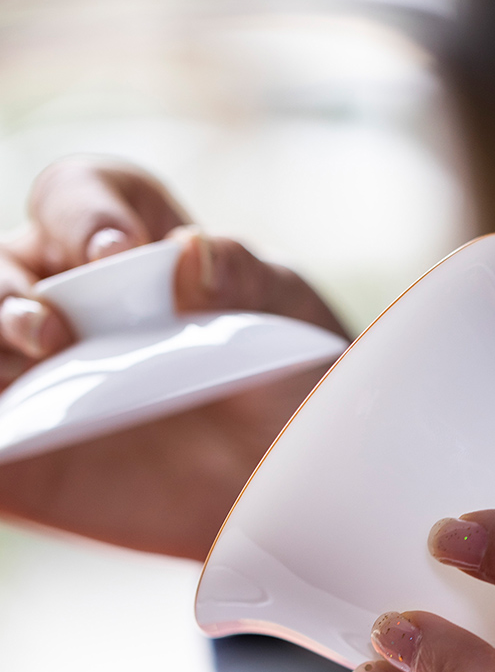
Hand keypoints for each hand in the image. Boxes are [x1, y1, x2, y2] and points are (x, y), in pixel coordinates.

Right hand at [0, 156, 347, 558]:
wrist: (290, 476)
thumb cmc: (287, 376)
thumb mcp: (284, 308)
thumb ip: (239, 272)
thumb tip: (187, 252)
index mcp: (124, 244)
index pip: (74, 195)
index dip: (82, 212)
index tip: (117, 250)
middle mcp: (66, 300)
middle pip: (1, 267)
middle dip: (7, 288)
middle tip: (54, 328)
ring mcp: (38, 377)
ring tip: (32, 365)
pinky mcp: (25, 457)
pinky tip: (8, 426)